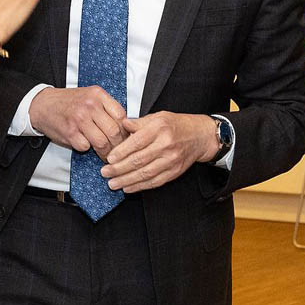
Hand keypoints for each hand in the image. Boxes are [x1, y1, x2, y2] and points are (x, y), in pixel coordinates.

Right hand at [28, 86, 126, 158]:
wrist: (43, 104)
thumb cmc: (69, 102)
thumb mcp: (90, 96)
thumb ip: (107, 107)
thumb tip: (125, 125)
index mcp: (98, 95)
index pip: (121, 115)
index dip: (125, 130)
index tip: (126, 137)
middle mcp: (90, 105)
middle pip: (114, 131)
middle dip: (118, 145)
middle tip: (118, 151)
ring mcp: (79, 119)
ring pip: (102, 142)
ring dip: (105, 152)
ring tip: (106, 154)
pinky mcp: (70, 132)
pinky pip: (85, 147)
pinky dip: (87, 149)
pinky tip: (86, 145)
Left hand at [101, 112, 215, 192]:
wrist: (200, 136)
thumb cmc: (177, 125)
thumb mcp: (158, 116)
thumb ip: (139, 122)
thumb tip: (122, 125)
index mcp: (159, 128)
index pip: (136, 142)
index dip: (121, 152)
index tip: (109, 158)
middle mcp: (166, 145)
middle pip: (138, 160)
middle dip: (119, 168)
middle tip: (105, 172)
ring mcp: (171, 160)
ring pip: (145, 174)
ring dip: (126, 180)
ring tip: (112, 183)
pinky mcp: (174, 172)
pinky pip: (154, 182)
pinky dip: (140, 186)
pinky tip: (128, 188)